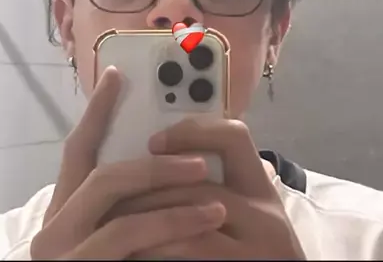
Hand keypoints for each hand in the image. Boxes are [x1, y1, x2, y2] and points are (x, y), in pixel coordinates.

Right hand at [30, 68, 225, 259]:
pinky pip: (127, 237)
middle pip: (103, 170)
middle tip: (200, 159)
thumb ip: (132, 198)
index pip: (78, 147)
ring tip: (216, 198)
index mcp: (65, 205)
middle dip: (155, 161)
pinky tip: (204, 222)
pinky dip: (168, 225)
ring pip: (116, 197)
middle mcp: (54, 222)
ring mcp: (61, 247)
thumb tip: (183, 158)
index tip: (117, 74)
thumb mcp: (116, 226)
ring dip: (170, 191)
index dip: (97, 108)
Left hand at [108, 118, 305, 259]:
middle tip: (118, 191)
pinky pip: (193, 247)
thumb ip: (217, 187)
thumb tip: (165, 157)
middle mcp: (266, 213)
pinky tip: (137, 248)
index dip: (193, 131)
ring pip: (192, 213)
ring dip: (147, 215)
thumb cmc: (248, 250)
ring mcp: (259, 245)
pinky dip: (159, 245)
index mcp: (261, 189)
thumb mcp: (241, 215)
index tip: (154, 142)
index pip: (234, 137)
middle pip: (201, 179)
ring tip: (116, 220)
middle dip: (153, 183)